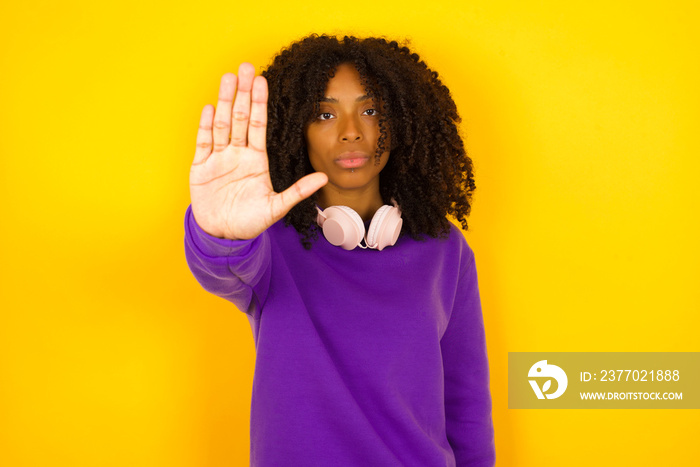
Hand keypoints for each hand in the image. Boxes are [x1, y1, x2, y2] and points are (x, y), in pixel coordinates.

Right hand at [189, 63, 327, 239]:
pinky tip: (210, 107)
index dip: (259, 103)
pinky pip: (203, 142)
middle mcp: (238, 154)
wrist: (224, 235)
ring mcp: (219, 158)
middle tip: (245, 67)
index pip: (258, 125)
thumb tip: (324, 178)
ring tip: (227, 78)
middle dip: (242, 93)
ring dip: (224, 101)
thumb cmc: (251, 221)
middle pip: (240, 117)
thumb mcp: (277, 207)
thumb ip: (298, 191)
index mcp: (256, 159)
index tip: (262, 81)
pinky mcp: (201, 167)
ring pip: (222, 124)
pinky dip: (205, 125)